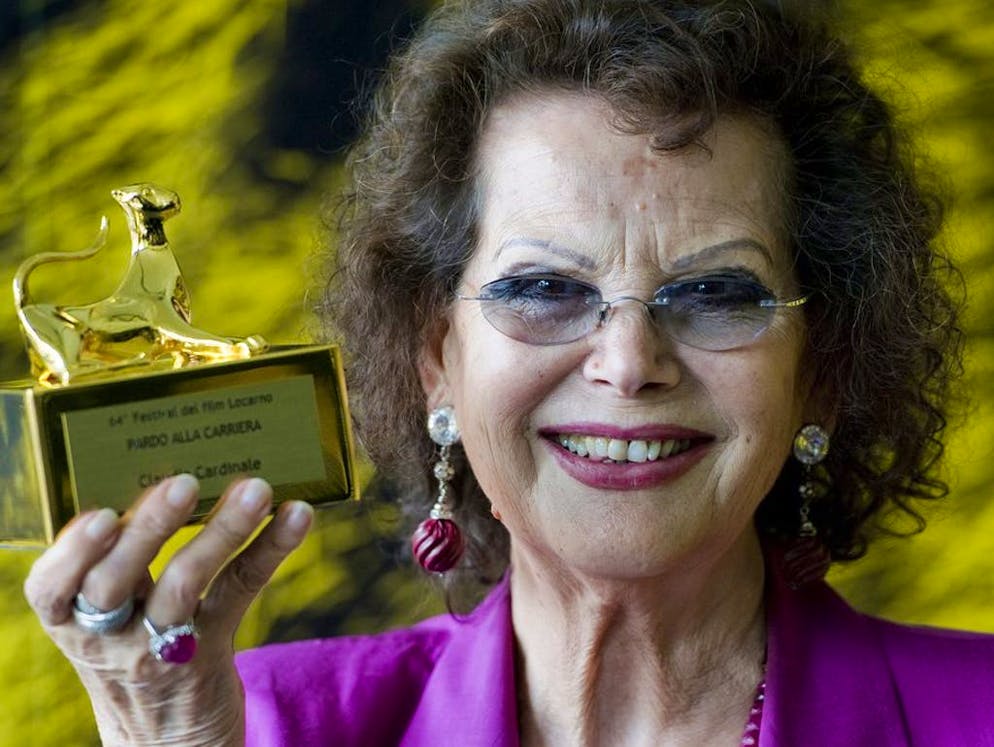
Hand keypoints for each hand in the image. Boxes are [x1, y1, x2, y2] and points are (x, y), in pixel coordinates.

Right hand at [23, 475, 313, 745]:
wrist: (164, 743)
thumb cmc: (131, 651)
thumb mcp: (106, 620)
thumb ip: (118, 566)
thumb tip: (163, 476)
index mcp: (72, 620)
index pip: (51, 589)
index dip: (70, 553)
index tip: (99, 515)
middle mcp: (110, 636)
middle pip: (116, 582)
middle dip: (148, 529)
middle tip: (183, 483)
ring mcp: (161, 647)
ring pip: (185, 585)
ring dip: (222, 531)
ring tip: (255, 490)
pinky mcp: (211, 649)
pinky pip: (241, 591)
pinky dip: (270, 547)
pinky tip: (296, 515)